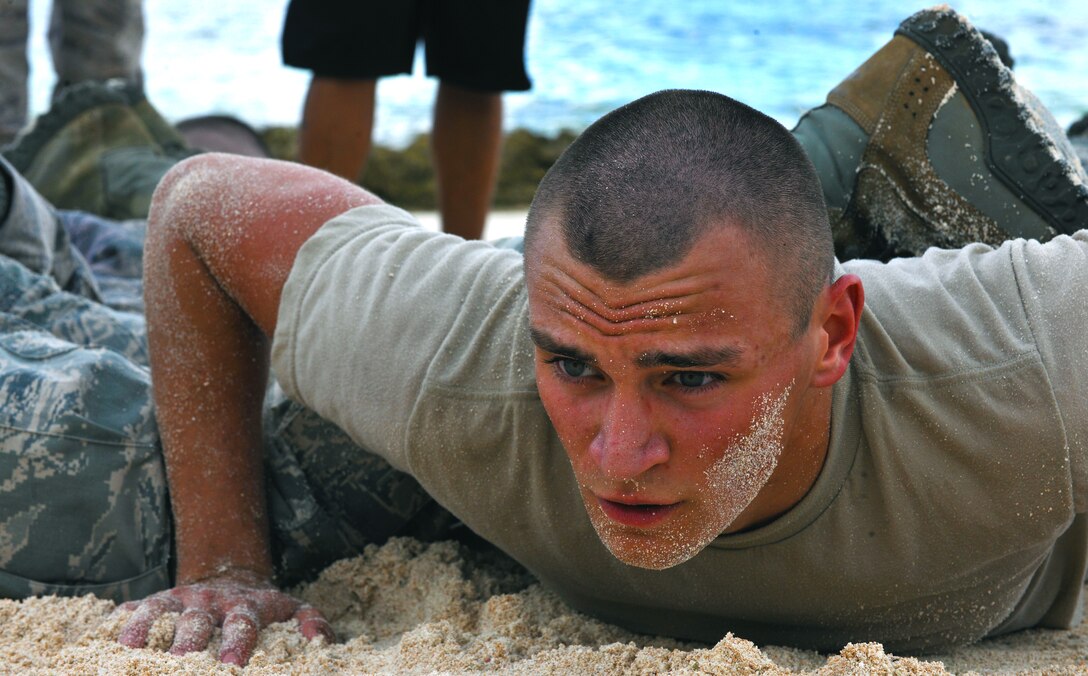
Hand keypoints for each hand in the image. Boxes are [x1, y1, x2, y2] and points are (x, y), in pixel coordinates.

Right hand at [115, 570, 332, 665]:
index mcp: (245, 606)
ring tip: (128, 654)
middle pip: (196, 623)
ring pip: (160, 614)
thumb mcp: (293, 608)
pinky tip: (105, 639)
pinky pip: (135, 609)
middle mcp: (210, 602)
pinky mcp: (156, 600)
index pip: (242, 625)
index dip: (238, 644)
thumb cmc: (264, 607)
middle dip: (187, 645)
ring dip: (145, 632)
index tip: (234, 666)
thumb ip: (313, 622)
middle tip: (180, 664)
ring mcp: (180, 600)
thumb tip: (320, 641)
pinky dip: (121, 621)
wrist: (231, 576)